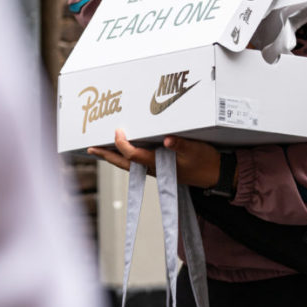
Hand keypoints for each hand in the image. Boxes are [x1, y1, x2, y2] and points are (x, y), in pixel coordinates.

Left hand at [88, 130, 221, 188]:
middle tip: (91, 149)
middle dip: (107, 156)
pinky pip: (136, 164)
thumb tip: (168, 140)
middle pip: (124, 163)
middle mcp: (153, 168)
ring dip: (113, 158)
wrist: (215, 175)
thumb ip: (182, 145)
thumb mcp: (196, 150)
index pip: (134, 155)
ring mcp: (155, 169)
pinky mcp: (159, 168)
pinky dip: (125, 158)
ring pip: (128, 165)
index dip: (123, 144)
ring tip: (99, 151)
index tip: (118, 132)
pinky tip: (122, 152)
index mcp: (160, 163)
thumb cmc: (206, 162)